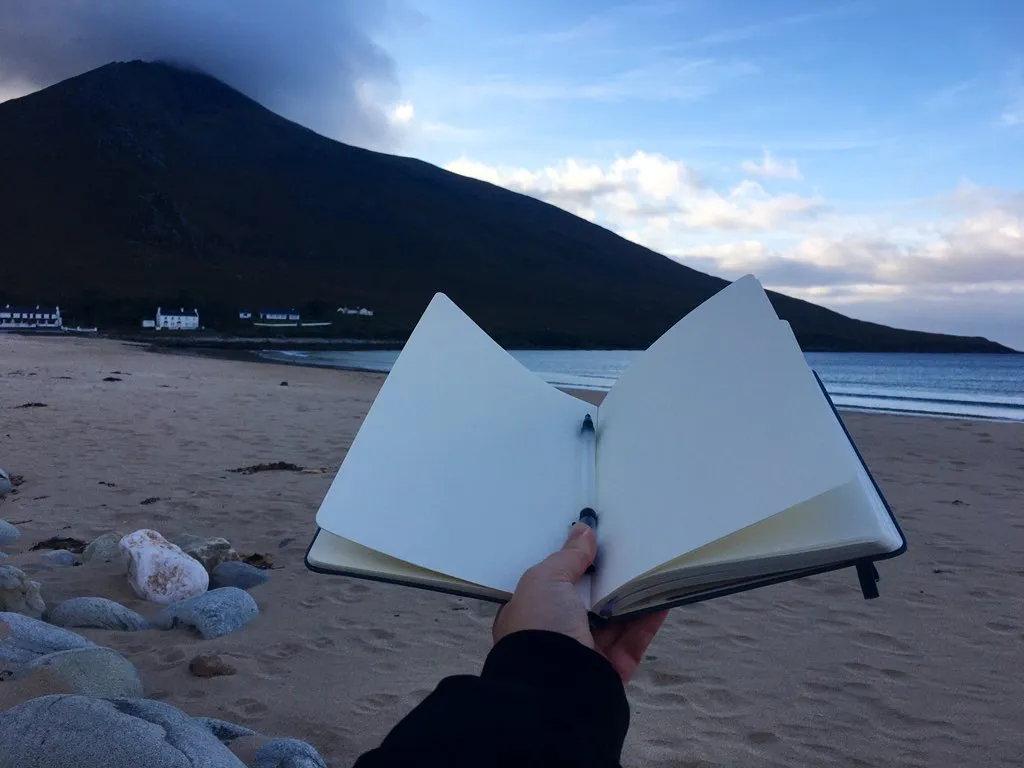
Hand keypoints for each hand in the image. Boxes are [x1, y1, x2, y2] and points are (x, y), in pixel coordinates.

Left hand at [493, 523, 666, 681]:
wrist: (555, 687)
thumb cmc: (540, 627)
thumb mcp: (545, 580)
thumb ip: (568, 556)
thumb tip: (583, 531)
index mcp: (529, 616)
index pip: (552, 585)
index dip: (571, 565)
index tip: (593, 545)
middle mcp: (555, 636)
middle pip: (586, 602)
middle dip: (605, 579)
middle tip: (628, 552)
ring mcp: (584, 655)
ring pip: (614, 621)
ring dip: (631, 596)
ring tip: (650, 569)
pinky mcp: (613, 670)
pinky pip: (634, 640)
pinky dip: (648, 619)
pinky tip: (662, 597)